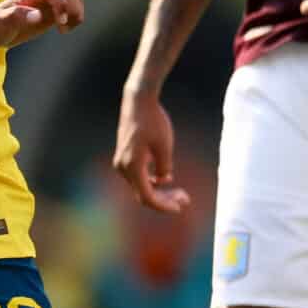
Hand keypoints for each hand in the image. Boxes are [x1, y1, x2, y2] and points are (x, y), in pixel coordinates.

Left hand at [0, 0, 84, 46]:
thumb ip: (16, 17)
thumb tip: (37, 15)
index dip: (60, 4)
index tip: (59, 23)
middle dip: (73, 8)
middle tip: (64, 26)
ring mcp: (46, 4)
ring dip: (76, 12)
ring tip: (65, 28)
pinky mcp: (50, 13)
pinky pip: (70, 7)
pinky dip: (73, 17)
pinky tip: (63, 30)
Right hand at [113, 92, 190, 213]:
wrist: (138, 100)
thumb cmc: (153, 121)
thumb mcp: (165, 146)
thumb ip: (164, 167)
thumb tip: (163, 181)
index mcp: (132, 167)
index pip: (147, 197)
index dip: (164, 206)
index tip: (180, 208)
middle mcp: (122, 168)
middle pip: (143, 194)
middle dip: (164, 199)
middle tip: (185, 199)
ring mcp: (122, 162)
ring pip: (141, 186)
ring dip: (159, 191)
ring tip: (180, 193)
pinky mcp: (124, 156)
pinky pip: (138, 176)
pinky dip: (151, 181)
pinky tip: (166, 180)